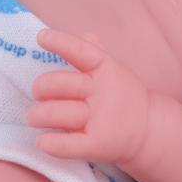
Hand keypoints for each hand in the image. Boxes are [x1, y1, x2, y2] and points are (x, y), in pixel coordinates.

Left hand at [26, 28, 151, 166]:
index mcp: (106, 70)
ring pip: (61, 114)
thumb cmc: (122, 96)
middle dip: (42, 86)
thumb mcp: (115, 71)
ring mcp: (100, 120)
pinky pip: (69, 145)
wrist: (148, 130)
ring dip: (39, 115)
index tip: (42, 37)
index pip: (82, 51)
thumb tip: (86, 35)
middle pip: (64, 84)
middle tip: (37, 93)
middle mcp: (102, 93)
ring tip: (33, 118)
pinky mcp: (97, 145)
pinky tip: (42, 141)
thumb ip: (96, 54)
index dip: (61, 43)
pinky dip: (51, 143)